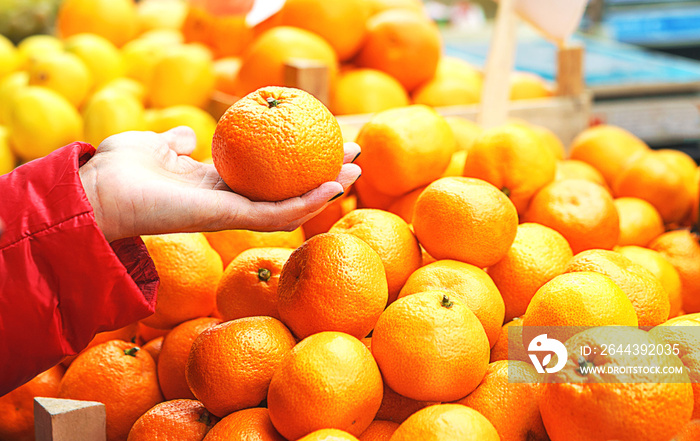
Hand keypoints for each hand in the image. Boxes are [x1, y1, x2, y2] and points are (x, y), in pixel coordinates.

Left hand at [79, 127, 360, 242]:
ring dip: (324, 191)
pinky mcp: (228, 218)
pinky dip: (304, 202)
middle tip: (353, 159)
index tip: (320, 143)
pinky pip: (274, 214)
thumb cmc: (119, 169)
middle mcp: (227, 201)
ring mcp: (230, 213)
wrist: (99, 190)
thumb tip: (188, 137)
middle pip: (285, 192)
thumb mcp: (155, 146)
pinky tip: (330, 187)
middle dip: (320, 177)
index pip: (265, 177)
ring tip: (355, 172)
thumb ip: (176, 144)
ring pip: (289, 207)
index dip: (294, 164)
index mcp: (213, 185)